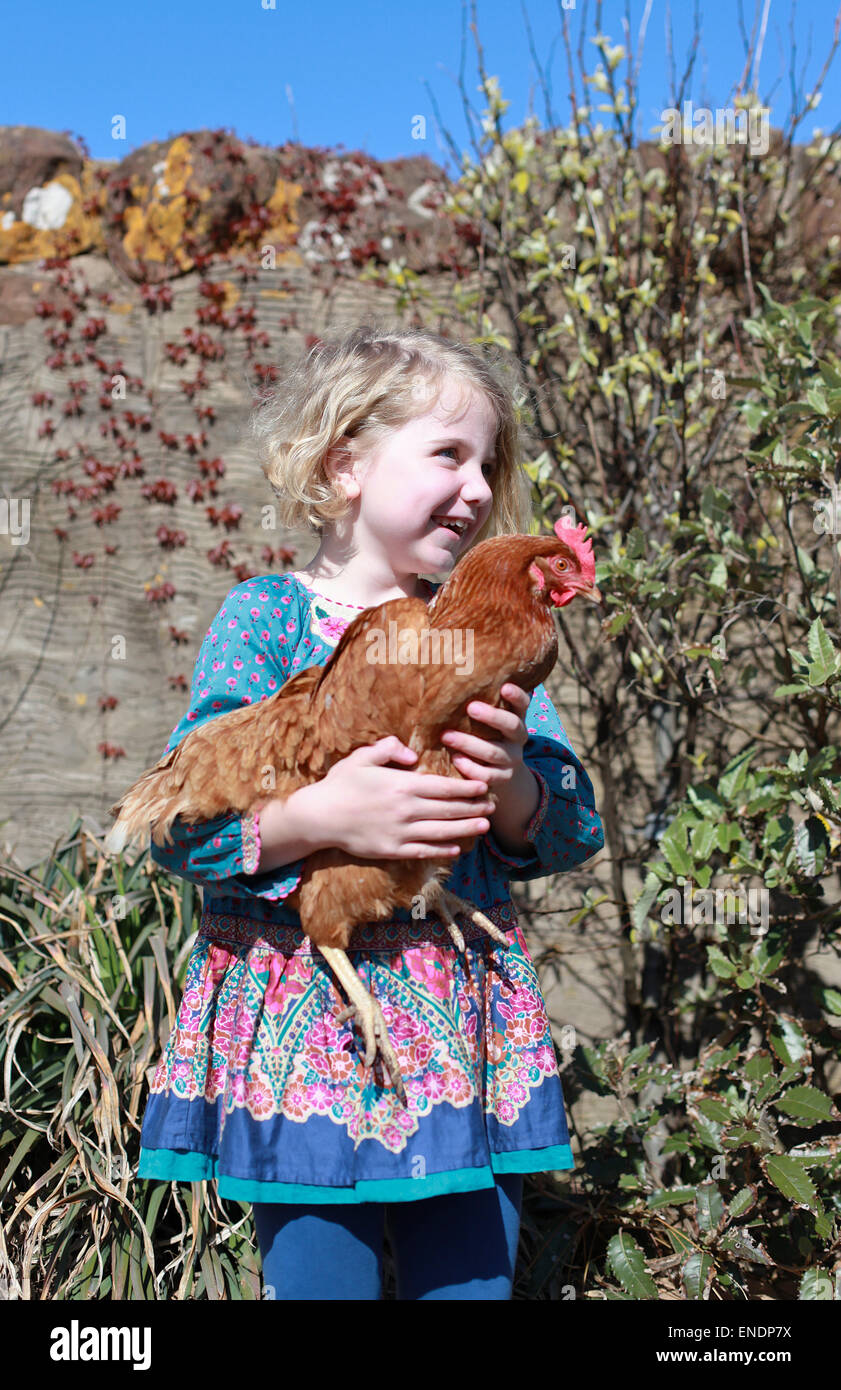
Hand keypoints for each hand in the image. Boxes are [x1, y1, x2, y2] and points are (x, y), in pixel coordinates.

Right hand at [318, 736, 496, 858]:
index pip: (444, 786)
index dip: (467, 787)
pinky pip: (423, 851)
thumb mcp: (361, 757)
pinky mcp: (392, 850)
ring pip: (442, 831)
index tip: (484, 785)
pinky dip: (442, 850)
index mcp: (402, 785)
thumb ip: (388, 749)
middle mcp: (406, 810)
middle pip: (449, 809)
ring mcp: (400, 832)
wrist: (318, 817)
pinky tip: (456, 848)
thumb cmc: (340, 784)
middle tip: (493, 805)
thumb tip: (412, 755)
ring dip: (466, 828)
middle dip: (474, 807)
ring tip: (484, 825)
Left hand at [439, 683, 530, 801]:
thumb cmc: (488, 738)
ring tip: (446, 735)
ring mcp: (511, 759)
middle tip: (470, 707)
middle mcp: (518, 738)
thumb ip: (480, 705)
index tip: (504, 686)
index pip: (523, 704)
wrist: (506, 777)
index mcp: (516, 719)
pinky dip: (470, 767)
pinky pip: (487, 775)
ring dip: (468, 743)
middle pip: (511, 725)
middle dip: (491, 716)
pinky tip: (455, 759)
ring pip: (492, 751)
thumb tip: (451, 673)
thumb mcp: (491, 723)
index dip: (517, 695)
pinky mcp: (502, 778)